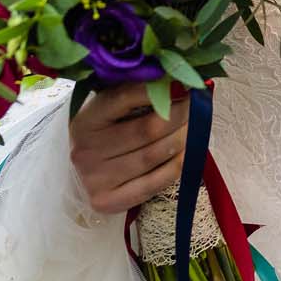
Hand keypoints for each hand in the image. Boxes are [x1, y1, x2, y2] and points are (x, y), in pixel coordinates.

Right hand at [68, 82, 187, 213]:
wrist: (83, 175)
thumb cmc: (105, 134)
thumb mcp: (111, 110)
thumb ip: (136, 93)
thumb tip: (176, 79)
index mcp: (84, 121)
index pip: (124, 98)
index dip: (159, 90)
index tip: (183, 84)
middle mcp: (85, 151)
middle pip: (148, 129)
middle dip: (180, 114)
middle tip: (196, 104)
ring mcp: (95, 179)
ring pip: (155, 155)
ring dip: (184, 137)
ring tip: (196, 125)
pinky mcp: (108, 201)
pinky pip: (156, 181)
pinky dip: (179, 164)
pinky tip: (187, 151)